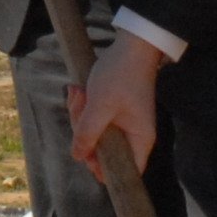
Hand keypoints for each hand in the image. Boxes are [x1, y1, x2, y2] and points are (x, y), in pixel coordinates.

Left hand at [67, 32, 166, 173]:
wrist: (131, 44)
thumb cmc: (120, 75)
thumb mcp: (99, 106)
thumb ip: (87, 133)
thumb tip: (78, 156)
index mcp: (139, 139)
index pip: (126, 171)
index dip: (104, 170)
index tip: (85, 155)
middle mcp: (134, 135)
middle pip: (103, 150)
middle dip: (83, 130)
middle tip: (78, 107)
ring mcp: (124, 122)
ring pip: (95, 133)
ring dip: (80, 115)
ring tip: (76, 93)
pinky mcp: (115, 111)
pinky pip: (95, 118)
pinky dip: (84, 107)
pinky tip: (77, 91)